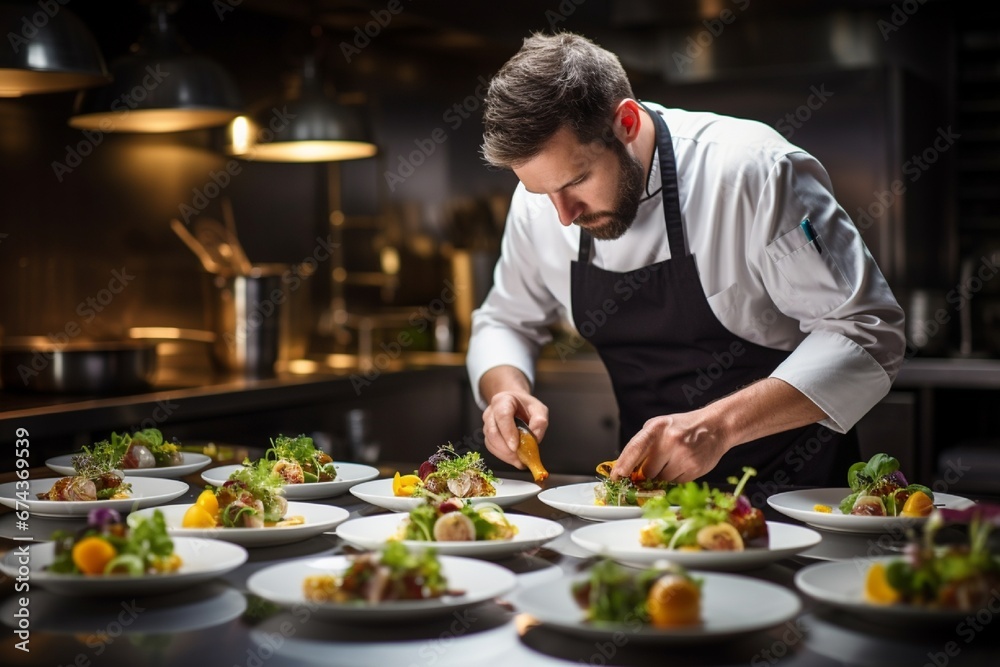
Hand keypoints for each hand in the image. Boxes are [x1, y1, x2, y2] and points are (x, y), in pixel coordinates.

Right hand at [482, 390, 548, 468]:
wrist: (516, 404)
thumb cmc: (526, 406)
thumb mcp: (538, 408)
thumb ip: (540, 421)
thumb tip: (535, 438)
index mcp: (503, 401)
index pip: (502, 416)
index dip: (508, 432)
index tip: (515, 447)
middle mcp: (491, 412)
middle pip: (493, 432)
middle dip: (506, 448)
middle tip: (520, 458)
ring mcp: (487, 424)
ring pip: (491, 442)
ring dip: (505, 455)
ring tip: (519, 460)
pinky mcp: (487, 436)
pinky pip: (492, 448)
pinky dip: (503, 456)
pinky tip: (514, 459)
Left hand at [611, 412, 729, 482]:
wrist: (715, 426)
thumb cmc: (682, 427)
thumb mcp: (659, 426)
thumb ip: (642, 444)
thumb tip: (625, 468)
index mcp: (656, 428)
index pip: (634, 449)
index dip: (623, 465)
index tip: (616, 477)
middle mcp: (669, 441)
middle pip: (647, 471)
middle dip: (650, 471)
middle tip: (659, 461)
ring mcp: (683, 456)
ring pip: (661, 480)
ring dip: (664, 475)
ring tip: (674, 460)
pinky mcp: (694, 469)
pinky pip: (676, 483)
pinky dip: (677, 477)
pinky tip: (684, 463)